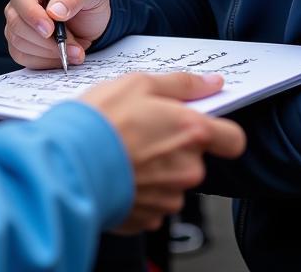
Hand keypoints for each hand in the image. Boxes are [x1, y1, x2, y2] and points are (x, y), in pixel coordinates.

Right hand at [4, 0, 110, 67]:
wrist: (93, 24)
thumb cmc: (90, 0)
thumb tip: (54, 11)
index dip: (30, 11)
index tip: (49, 28)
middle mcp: (21, 0)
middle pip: (16, 21)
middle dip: (45, 39)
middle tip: (72, 45)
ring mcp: (17, 23)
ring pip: (18, 41)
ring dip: (49, 51)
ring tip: (74, 50)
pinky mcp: (19, 43)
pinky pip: (22, 56)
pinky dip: (44, 60)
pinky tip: (62, 55)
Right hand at [82, 71, 246, 232]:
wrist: (67, 164)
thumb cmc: (102, 119)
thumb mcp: (141, 84)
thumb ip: (182, 85)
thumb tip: (212, 83)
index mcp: (192, 132)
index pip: (233, 139)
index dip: (222, 132)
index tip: (205, 126)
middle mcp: (188, 168)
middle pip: (196, 159)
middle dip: (176, 147)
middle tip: (144, 132)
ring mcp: (169, 197)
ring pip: (175, 181)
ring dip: (158, 169)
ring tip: (127, 152)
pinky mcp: (149, 218)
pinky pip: (155, 202)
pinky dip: (141, 190)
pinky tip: (120, 173)